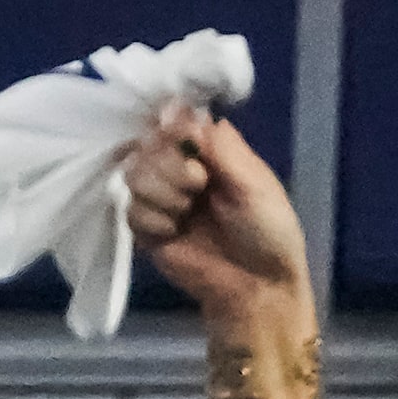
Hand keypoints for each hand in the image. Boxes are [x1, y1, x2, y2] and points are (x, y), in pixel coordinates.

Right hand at [123, 110, 313, 325]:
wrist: (257, 289)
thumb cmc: (268, 233)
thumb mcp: (255, 183)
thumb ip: (220, 146)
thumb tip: (180, 108)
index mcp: (210, 151)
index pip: (173, 120)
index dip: (173, 130)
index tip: (194, 152)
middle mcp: (182, 168)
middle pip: (148, 144)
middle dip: (171, 167)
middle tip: (199, 188)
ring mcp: (163, 198)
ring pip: (133, 174)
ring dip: (162, 194)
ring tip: (186, 214)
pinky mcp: (148, 230)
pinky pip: (129, 210)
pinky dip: (153, 221)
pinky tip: (174, 234)